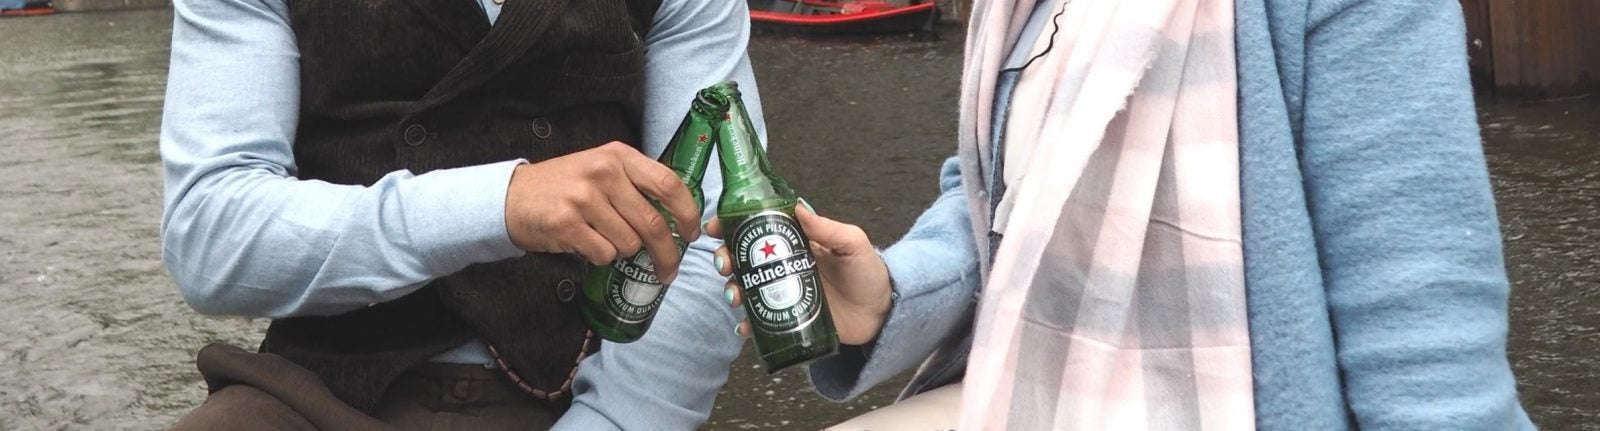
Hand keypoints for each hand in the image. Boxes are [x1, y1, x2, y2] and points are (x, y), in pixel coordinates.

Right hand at [505, 142, 699, 284]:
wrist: (513, 196)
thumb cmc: (565, 186)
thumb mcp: (602, 168)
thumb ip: (636, 184)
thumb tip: (678, 219)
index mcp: (619, 156)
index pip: (669, 184)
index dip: (688, 214)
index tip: (692, 234)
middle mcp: (604, 172)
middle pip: (653, 223)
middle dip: (667, 254)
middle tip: (668, 270)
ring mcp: (584, 198)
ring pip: (629, 243)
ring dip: (622, 251)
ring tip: (604, 239)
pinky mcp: (567, 223)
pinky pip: (604, 254)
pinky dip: (600, 257)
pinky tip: (586, 243)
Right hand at [708, 200, 891, 344]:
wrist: (882, 312)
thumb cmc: (869, 273)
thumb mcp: (853, 244)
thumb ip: (829, 228)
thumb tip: (799, 207)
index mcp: (796, 242)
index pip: (758, 228)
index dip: (733, 225)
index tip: (716, 226)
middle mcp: (784, 266)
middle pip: (744, 259)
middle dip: (726, 259)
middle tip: (724, 264)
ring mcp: (783, 292)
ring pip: (746, 288)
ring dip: (732, 289)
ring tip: (735, 295)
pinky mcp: (788, 318)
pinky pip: (761, 321)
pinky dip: (748, 324)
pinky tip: (745, 326)